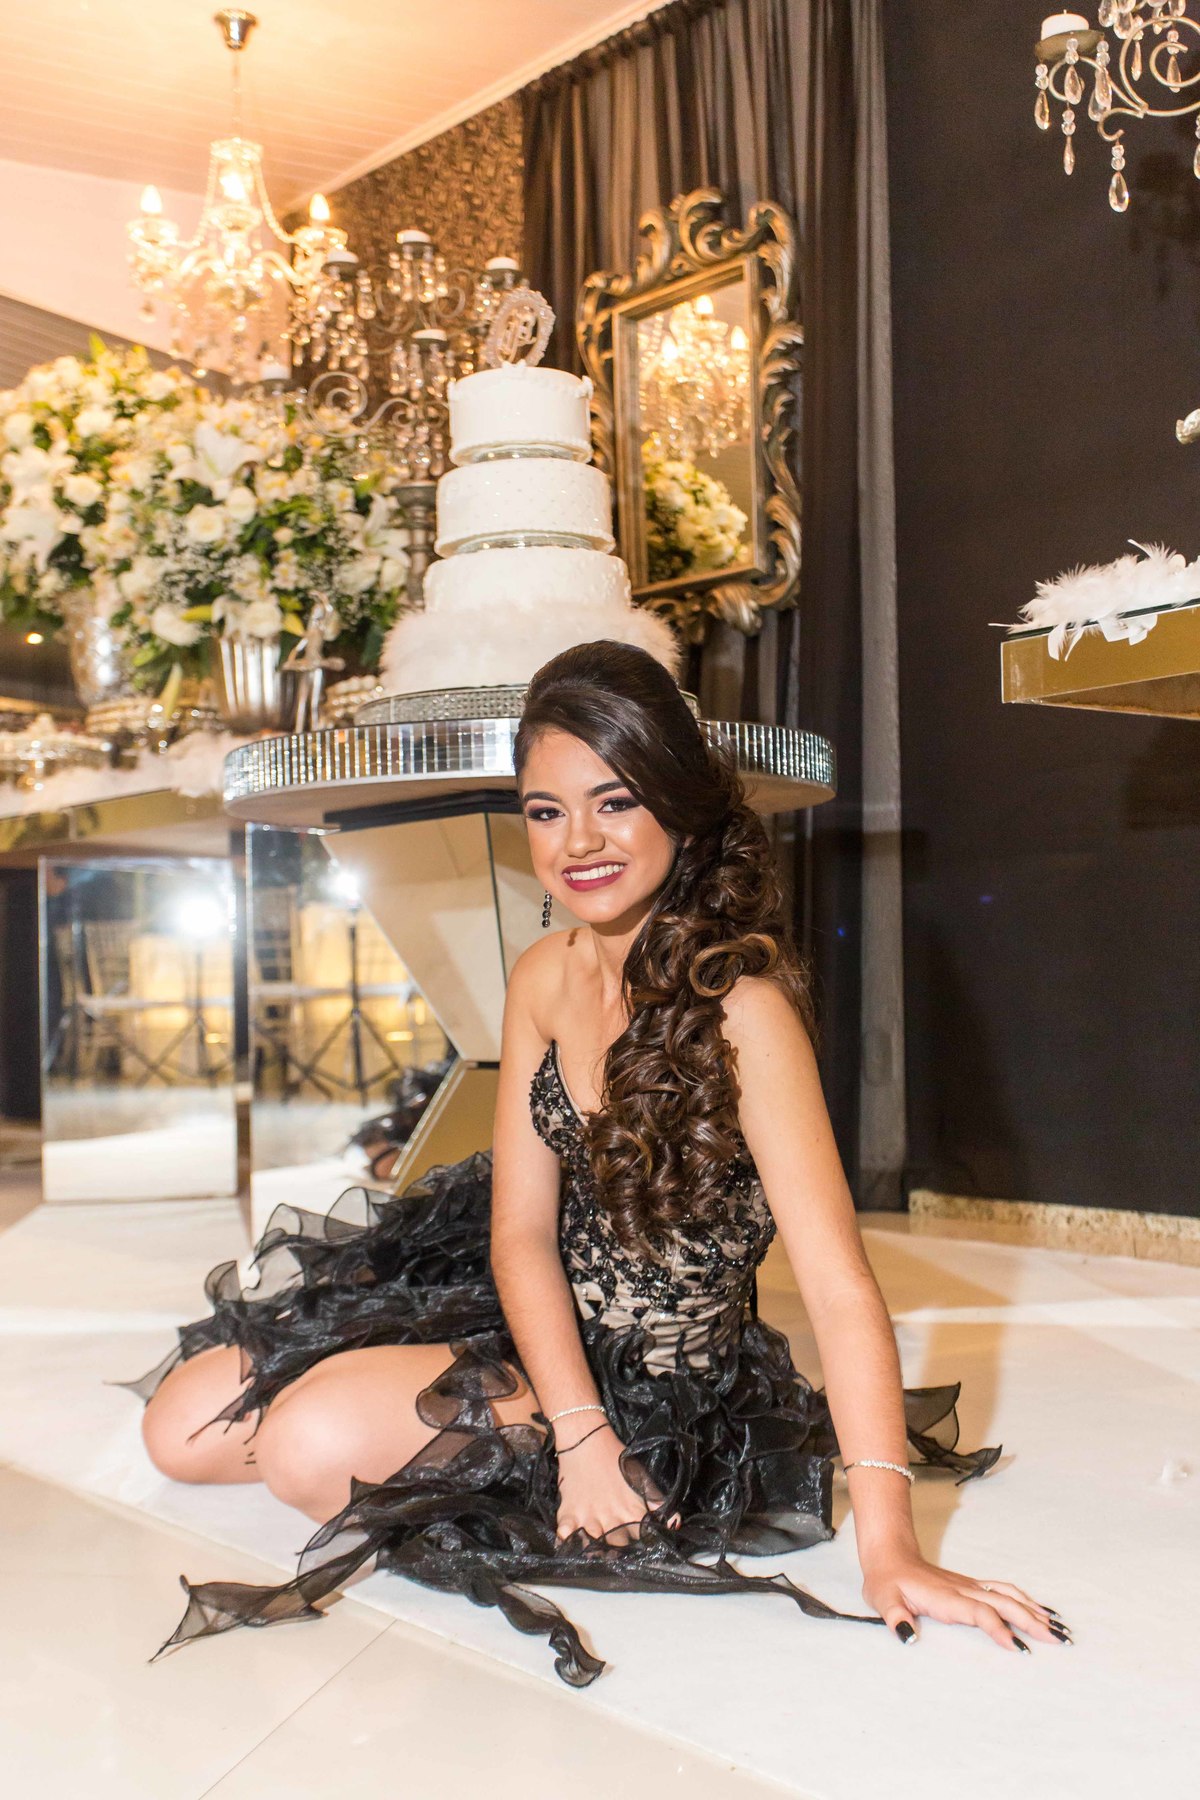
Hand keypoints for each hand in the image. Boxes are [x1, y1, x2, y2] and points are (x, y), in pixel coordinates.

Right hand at [554, 1423, 679, 1546]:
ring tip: (596, 1554)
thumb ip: (657, 1502)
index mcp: (632, 1512)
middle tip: (617, 1552)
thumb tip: (675, 1522)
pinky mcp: (568, 1514)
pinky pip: (565, 1535)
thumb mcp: (641, 1478)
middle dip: (619, 1551)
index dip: (644, 1545)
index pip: (643, 1539)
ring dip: (595, 1551)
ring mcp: (589, 1519)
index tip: (642, 1548)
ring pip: (594, 1548)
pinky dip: (566, 1540)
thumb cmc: (616, 1458)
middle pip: (618, 1548)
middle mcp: (611, 1520)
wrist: (586, 1439)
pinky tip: (568, 1542)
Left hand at [861, 1554, 1072, 1651]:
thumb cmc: (887, 1583)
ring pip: (1009, 1595)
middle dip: (1031, 1622)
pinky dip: (1027, 1601)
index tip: (1018, 1648)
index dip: (998, 1628)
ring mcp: (970, 1586)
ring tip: (1060, 1629)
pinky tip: (1042, 1611)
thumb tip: (908, 1636)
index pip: (978, 1612)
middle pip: (1004, 1603)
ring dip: (1035, 1611)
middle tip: (1058, 1641)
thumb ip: (895, 1617)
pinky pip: (1005, 1591)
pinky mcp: (973, 1586)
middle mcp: (964, 1590)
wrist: (890, 1556)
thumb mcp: (882, 1601)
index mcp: (945, 1597)